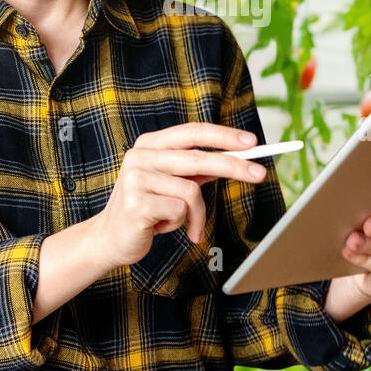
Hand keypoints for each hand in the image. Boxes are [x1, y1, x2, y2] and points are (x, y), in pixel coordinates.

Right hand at [93, 122, 265, 268]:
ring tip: (188, 226)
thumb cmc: (148, 209)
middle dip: (233, 166)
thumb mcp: (173, 182)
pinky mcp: (136, 204)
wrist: (111, 238)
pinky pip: (180, 210)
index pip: (192, 132)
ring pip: (191, 190)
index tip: (252, 142)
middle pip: (197, 157)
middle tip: (260, 174)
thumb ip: (198, 168)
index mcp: (149, 144)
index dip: (223, 135)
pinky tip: (163, 228)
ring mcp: (135, 178)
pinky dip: (182, 224)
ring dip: (197, 214)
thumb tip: (238, 156)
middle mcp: (140, 155)